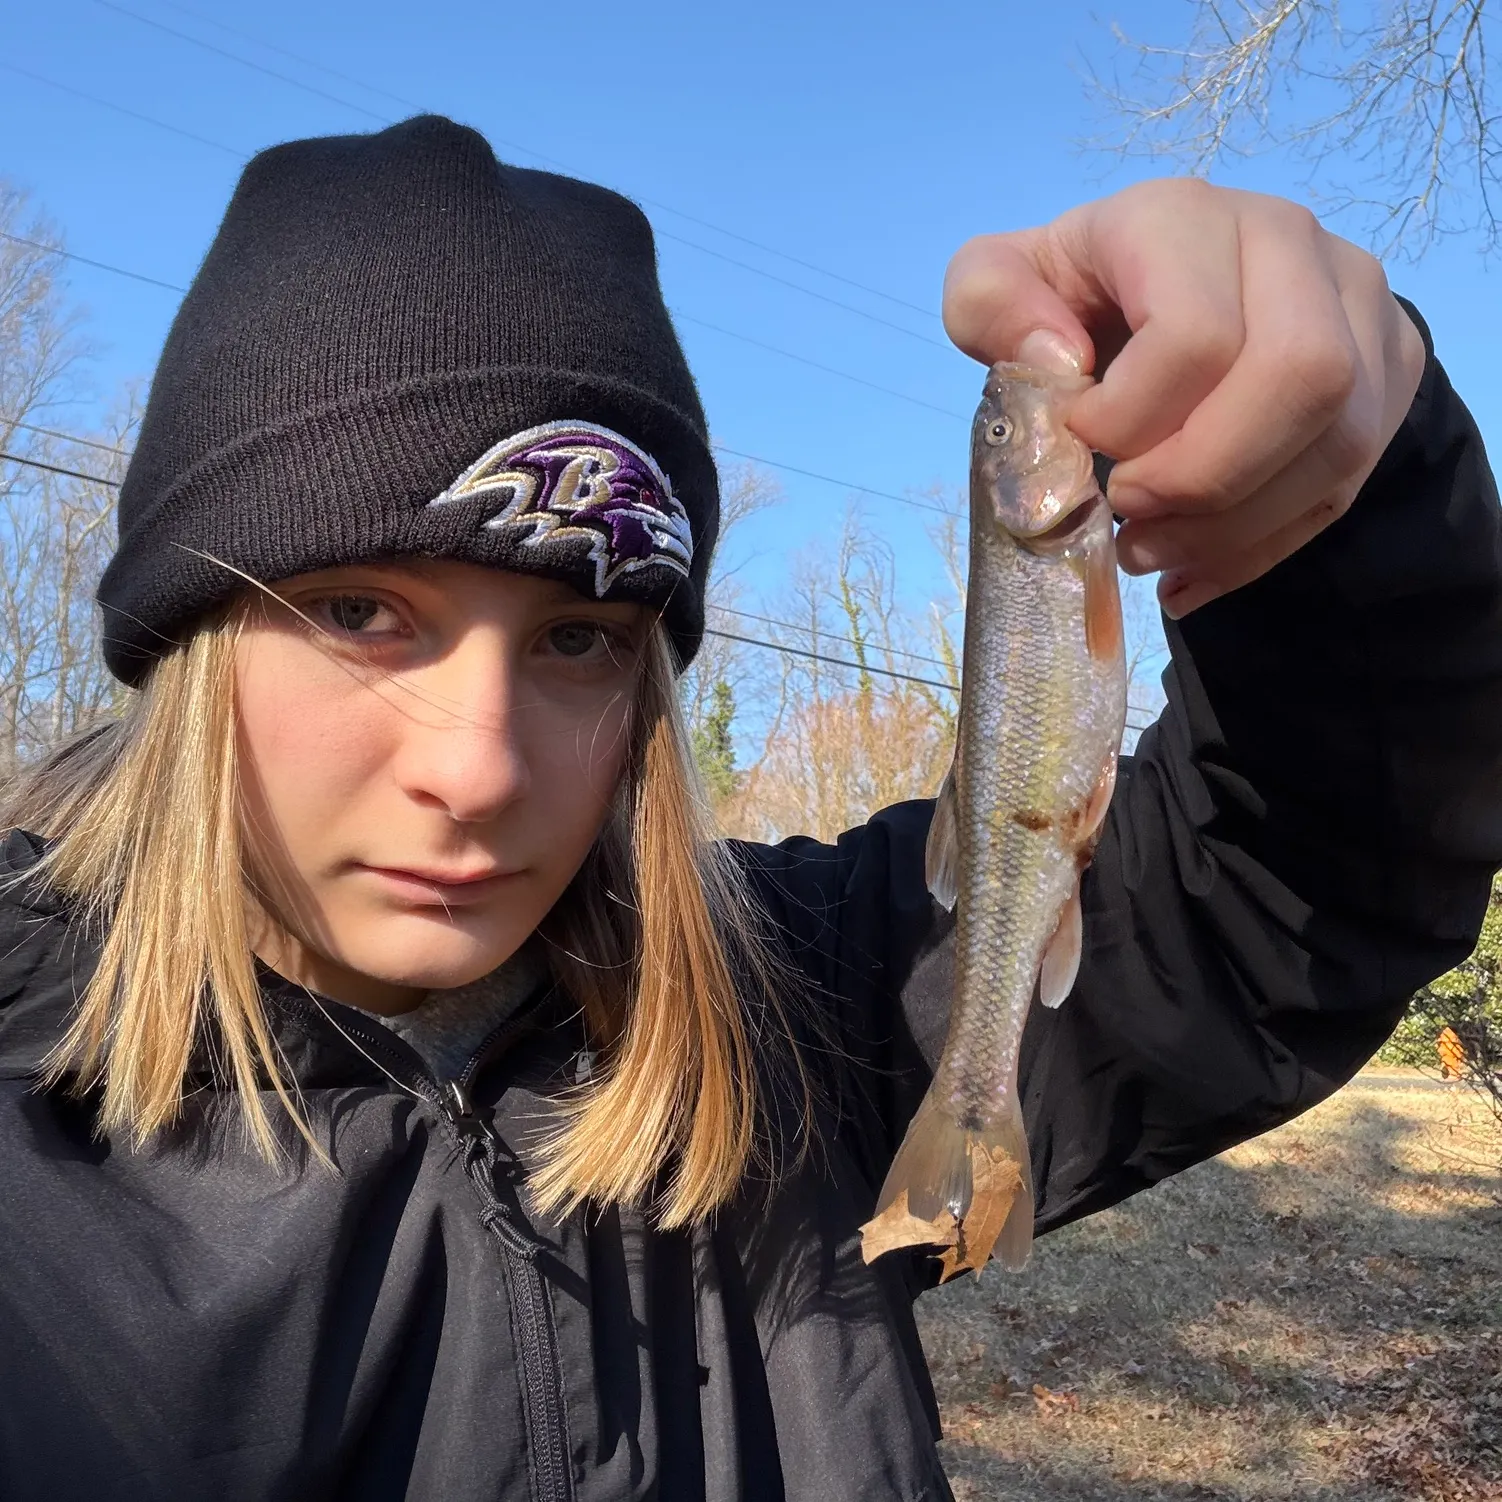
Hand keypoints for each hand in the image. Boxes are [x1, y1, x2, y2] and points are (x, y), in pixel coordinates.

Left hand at [942, 179, 1426, 616]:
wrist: (1167, 293)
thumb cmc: (1073, 299)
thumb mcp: (998, 284)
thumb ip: (989, 302)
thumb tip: (1055, 359)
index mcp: (1185, 218)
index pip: (1197, 334)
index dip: (1132, 419)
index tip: (1079, 443)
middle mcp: (1289, 244)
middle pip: (1301, 377)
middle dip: (1201, 478)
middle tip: (1126, 512)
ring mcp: (1357, 308)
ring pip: (1338, 440)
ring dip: (1230, 526)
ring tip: (1148, 550)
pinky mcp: (1387, 374)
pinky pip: (1346, 485)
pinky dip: (1258, 549)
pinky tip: (1189, 571)